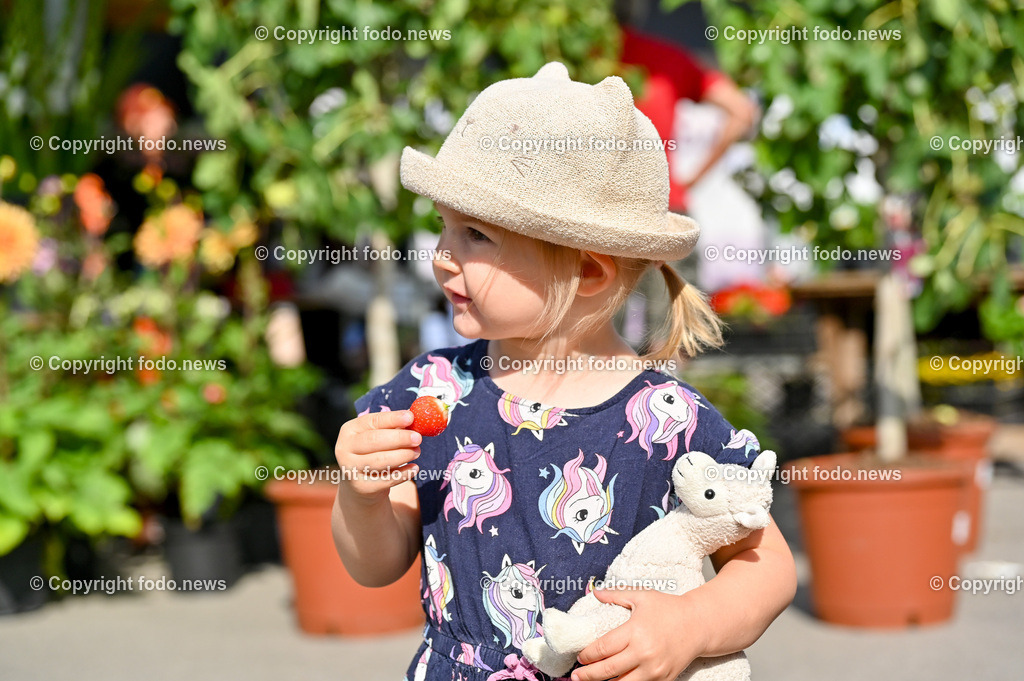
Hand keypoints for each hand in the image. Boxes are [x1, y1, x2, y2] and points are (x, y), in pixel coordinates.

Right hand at [334, 410, 420, 502]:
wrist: (361, 484)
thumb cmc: (374, 452)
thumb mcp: (378, 437)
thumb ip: (393, 428)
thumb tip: (414, 420)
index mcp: (349, 430)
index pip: (372, 421)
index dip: (392, 418)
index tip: (410, 417)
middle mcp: (345, 449)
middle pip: (374, 440)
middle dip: (399, 438)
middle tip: (417, 438)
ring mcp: (351, 469)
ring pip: (380, 461)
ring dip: (403, 455)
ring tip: (416, 452)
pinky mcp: (362, 486)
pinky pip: (387, 479)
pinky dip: (403, 474)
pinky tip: (414, 468)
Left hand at [572, 589, 707, 680]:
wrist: (699, 624)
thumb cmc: (669, 608)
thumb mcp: (642, 596)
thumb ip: (616, 595)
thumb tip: (595, 592)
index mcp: (635, 631)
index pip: (603, 648)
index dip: (587, 655)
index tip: (579, 657)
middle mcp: (644, 653)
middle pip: (608, 670)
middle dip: (588, 675)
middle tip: (575, 677)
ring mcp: (655, 670)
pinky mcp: (664, 680)